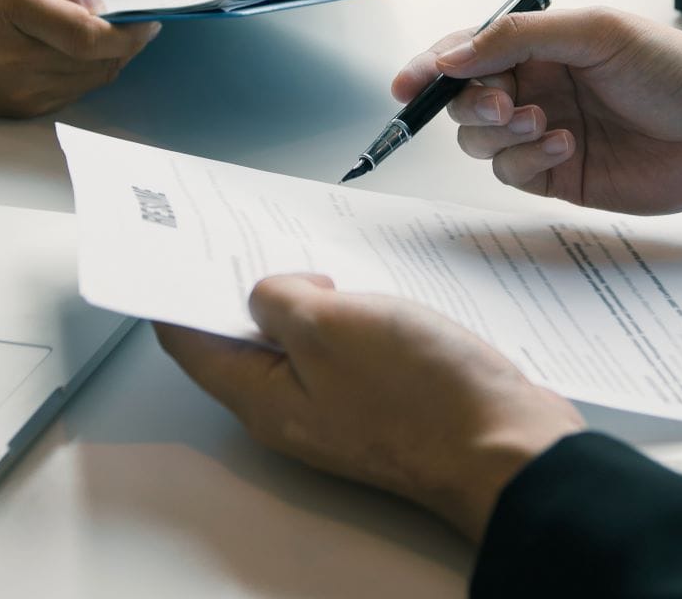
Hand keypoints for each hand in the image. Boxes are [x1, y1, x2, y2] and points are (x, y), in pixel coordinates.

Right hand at [0, 0, 159, 117]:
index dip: (130, 34)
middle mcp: (13, 57)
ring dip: (107, 60)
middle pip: (96, 62)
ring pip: (88, 81)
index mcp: (12, 8)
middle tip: (132, 25)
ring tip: (102, 36)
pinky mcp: (15, 110)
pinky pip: (69, 94)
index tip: (151, 22)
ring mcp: (14, 90)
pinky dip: (83, 75)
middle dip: (125, 44)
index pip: (89, 36)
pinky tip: (75, 55)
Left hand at [155, 274, 584, 541]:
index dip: (177, 291)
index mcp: (263, 398)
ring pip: (300, 345)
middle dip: (241, 287)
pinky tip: (363, 289)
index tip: (173, 248)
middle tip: (245, 235)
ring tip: (309, 254)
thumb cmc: (422, 398)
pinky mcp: (384, 403)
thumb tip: (270, 290)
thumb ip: (281, 298)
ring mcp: (340, 409)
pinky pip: (347, 353)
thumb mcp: (329, 325)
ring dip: (301, 299)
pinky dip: (345, 316)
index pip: (190, 343)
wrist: (508, 446)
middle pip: (244, 344)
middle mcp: (294, 411)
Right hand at [392, 7, 681, 212]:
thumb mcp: (596, 32)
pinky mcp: (560, 177)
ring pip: (481, 143)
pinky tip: (566, 146)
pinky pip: (512, 175)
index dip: (432, 67)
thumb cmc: (678, 70)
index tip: (408, 84)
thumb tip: (456, 52)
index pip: (468, 53)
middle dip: (470, 105)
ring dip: (499, 136)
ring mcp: (544, 133)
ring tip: (542, 124)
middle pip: (464, 101)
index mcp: (540, 45)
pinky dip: (527, 161)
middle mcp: (536, 88)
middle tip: (502, 107)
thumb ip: (518, 37)